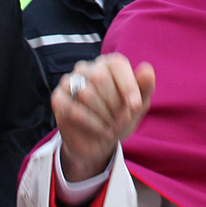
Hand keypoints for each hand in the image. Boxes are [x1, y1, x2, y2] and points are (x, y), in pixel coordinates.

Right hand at [53, 54, 154, 181]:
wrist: (99, 142)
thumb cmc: (120, 118)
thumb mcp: (138, 105)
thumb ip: (145, 87)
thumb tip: (147, 69)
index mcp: (108, 64)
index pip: (117, 64)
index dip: (128, 86)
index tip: (136, 106)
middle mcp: (87, 68)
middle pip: (101, 78)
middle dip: (115, 104)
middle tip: (121, 120)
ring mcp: (69, 82)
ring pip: (86, 93)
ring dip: (104, 115)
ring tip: (112, 126)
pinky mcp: (58, 99)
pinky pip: (74, 109)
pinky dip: (93, 124)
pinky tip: (102, 131)